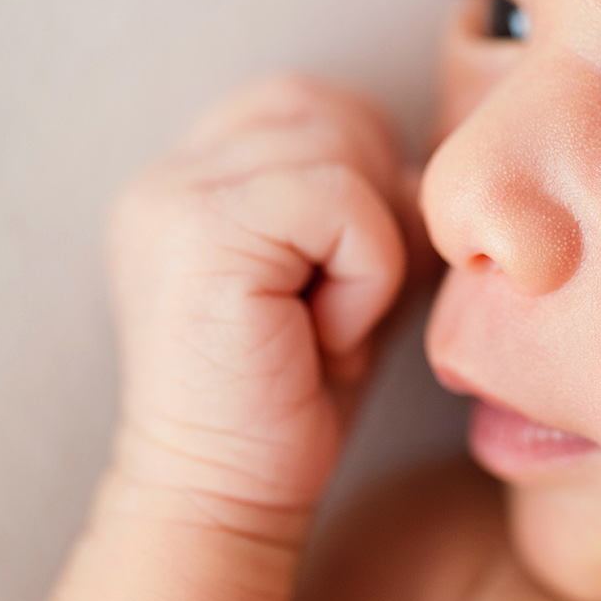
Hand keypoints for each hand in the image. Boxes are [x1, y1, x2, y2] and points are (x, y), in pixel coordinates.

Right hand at [106, 75, 422, 526]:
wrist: (227, 497)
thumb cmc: (291, 397)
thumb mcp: (343, 275)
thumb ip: (367, 202)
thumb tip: (431, 162)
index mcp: (191, 175)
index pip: (309, 102)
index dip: (359, 178)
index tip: (338, 276)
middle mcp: (168, 172)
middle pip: (333, 114)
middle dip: (371, 211)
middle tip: (335, 308)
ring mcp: (174, 195)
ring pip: (344, 153)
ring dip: (369, 250)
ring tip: (324, 325)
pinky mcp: (200, 230)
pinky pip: (341, 203)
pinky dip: (364, 274)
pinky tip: (322, 337)